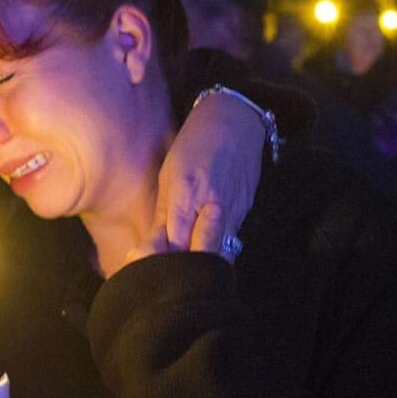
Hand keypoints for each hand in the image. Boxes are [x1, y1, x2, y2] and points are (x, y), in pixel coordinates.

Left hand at [137, 91, 263, 264]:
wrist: (236, 120)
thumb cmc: (195, 143)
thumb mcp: (169, 174)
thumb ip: (162, 214)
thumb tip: (150, 246)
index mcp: (187, 194)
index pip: (174, 242)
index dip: (162, 260)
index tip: (149, 270)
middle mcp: (213, 205)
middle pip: (201, 254)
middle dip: (185, 269)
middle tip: (171, 277)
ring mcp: (234, 209)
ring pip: (220, 252)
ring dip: (203, 263)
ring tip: (188, 268)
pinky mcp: (246, 210)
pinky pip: (231, 239)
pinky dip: (218, 249)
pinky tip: (206, 249)